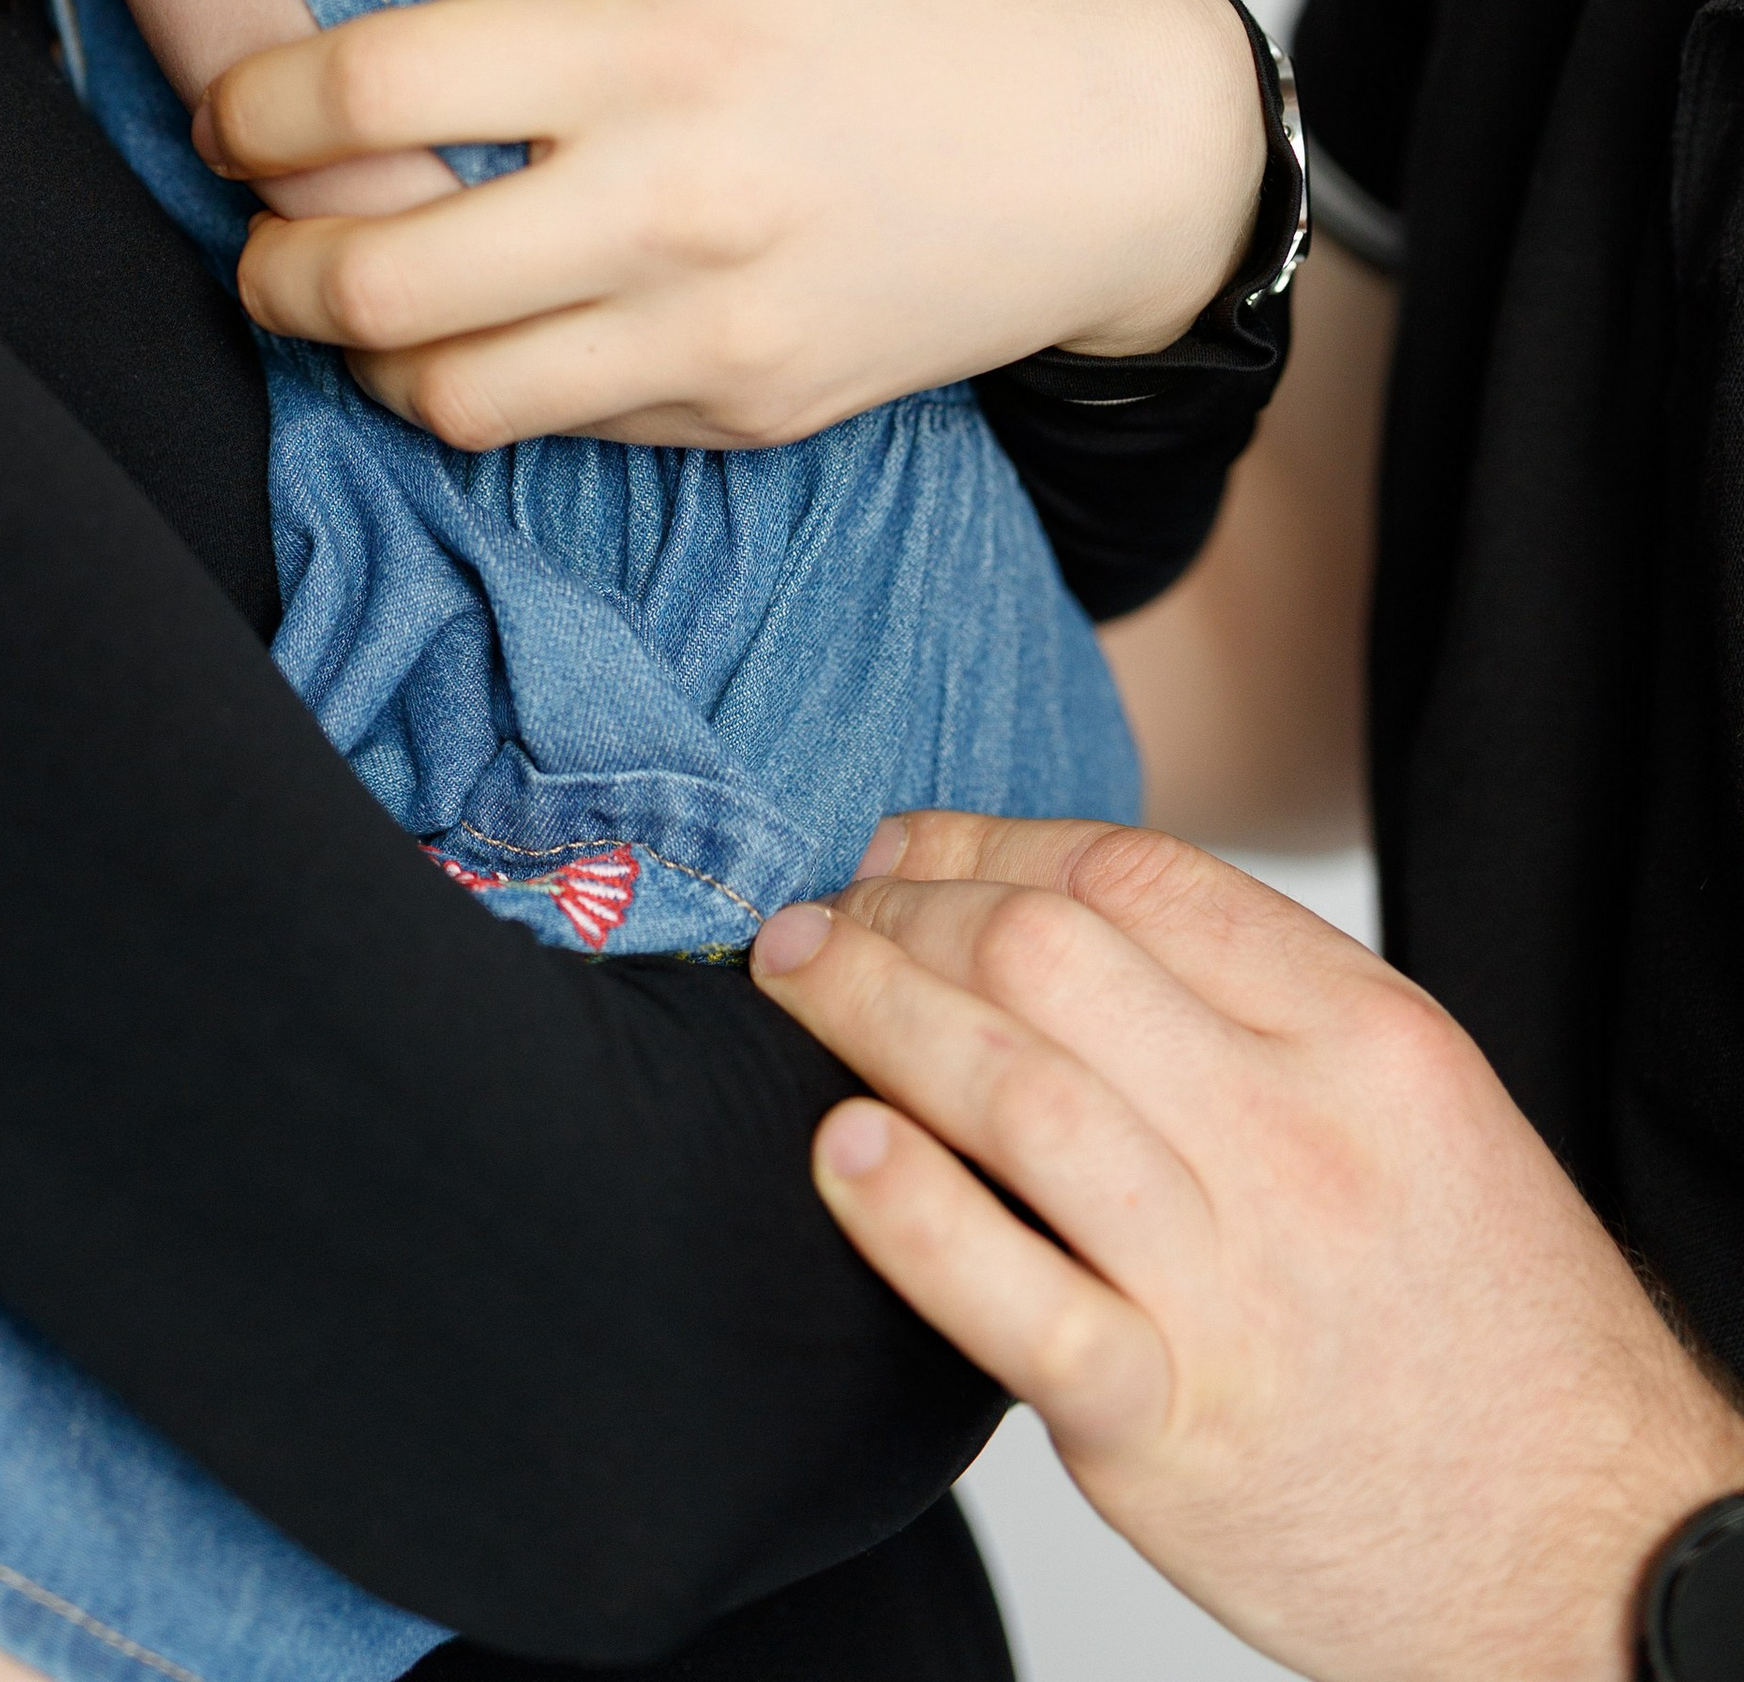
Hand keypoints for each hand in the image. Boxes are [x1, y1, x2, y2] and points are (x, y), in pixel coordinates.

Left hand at [196, 0, 1264, 449]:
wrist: (1127, 157)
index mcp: (669, 50)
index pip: (387, 89)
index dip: (264, 105)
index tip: (234, 104)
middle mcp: (674, 210)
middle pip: (380, 283)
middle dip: (269, 263)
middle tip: (253, 224)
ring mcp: (711, 332)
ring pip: (448, 398)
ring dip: (361, 352)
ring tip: (345, 289)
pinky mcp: (746, 409)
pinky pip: (558, 430)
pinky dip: (483, 390)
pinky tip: (478, 321)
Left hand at [750, 817, 1743, 1680]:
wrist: (1590, 1548)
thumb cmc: (1481, 1317)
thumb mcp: (1415, 1103)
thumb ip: (1258, 1000)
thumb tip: (1054, 905)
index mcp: (1364, 1037)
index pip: (1133, 876)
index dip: (989, 840)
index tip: (910, 843)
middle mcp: (1297, 1139)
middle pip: (1046, 957)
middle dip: (904, 909)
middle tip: (825, 914)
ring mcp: (1230, 1284)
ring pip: (1011, 1092)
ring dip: (871, 1011)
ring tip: (797, 979)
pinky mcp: (1167, 1426)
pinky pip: (1014, 1299)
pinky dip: (909, 1215)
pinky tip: (839, 1150)